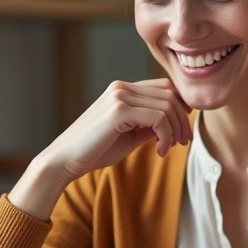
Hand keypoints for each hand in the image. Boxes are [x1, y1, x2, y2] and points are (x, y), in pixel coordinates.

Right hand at [48, 78, 190, 177]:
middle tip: (183, 143)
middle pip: (169, 93)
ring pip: (167, 105)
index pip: (164, 87)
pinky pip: (158, 118)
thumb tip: (174, 124)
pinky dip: (165, 136)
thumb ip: (149, 126)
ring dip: (175, 130)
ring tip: (169, 149)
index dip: (179, 107)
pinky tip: (158, 151)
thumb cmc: (94, 151)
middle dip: (182, 119)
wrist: (64, 161)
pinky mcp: (119, 110)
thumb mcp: (129, 136)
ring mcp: (120, 96)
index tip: (181, 131)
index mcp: (122, 89)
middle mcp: (121, 87)